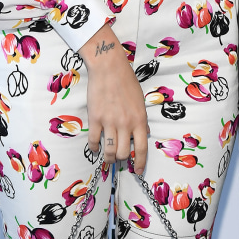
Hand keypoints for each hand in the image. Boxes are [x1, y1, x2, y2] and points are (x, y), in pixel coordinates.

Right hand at [80, 24, 148, 168]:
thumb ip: (141, 119)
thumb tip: (144, 133)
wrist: (109, 67)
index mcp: (140, 119)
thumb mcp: (140, 100)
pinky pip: (94, 140)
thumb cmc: (127, 81)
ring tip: (108, 158)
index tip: (139, 171)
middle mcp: (126, 124)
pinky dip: (94, 148)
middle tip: (119, 159)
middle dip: (122, 160)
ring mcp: (109, 122)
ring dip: (109, 158)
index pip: (142, 148)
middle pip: (124, 153)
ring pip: (110, 151)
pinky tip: (95, 148)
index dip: (141, 163)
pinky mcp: (95, 119)